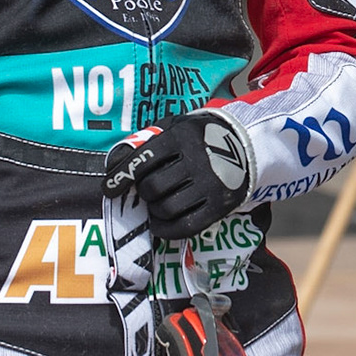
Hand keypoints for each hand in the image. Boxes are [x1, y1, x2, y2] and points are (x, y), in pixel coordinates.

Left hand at [103, 112, 252, 240]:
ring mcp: (210, 185)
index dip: (121, 176)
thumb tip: (115, 162)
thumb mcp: (178, 125)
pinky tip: (160, 223)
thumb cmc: (201, 137)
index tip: (108, 188)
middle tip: (146, 192)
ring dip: (154, 211)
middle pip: (153, 187)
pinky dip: (166, 229)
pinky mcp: (219, 206)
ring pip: (167, 208)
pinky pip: (185, 227)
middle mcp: (196, 161)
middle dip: (143, 193)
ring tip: (155, 205)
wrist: (247, 145)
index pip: (143, 159)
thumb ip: (149, 139)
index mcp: (182, 137)